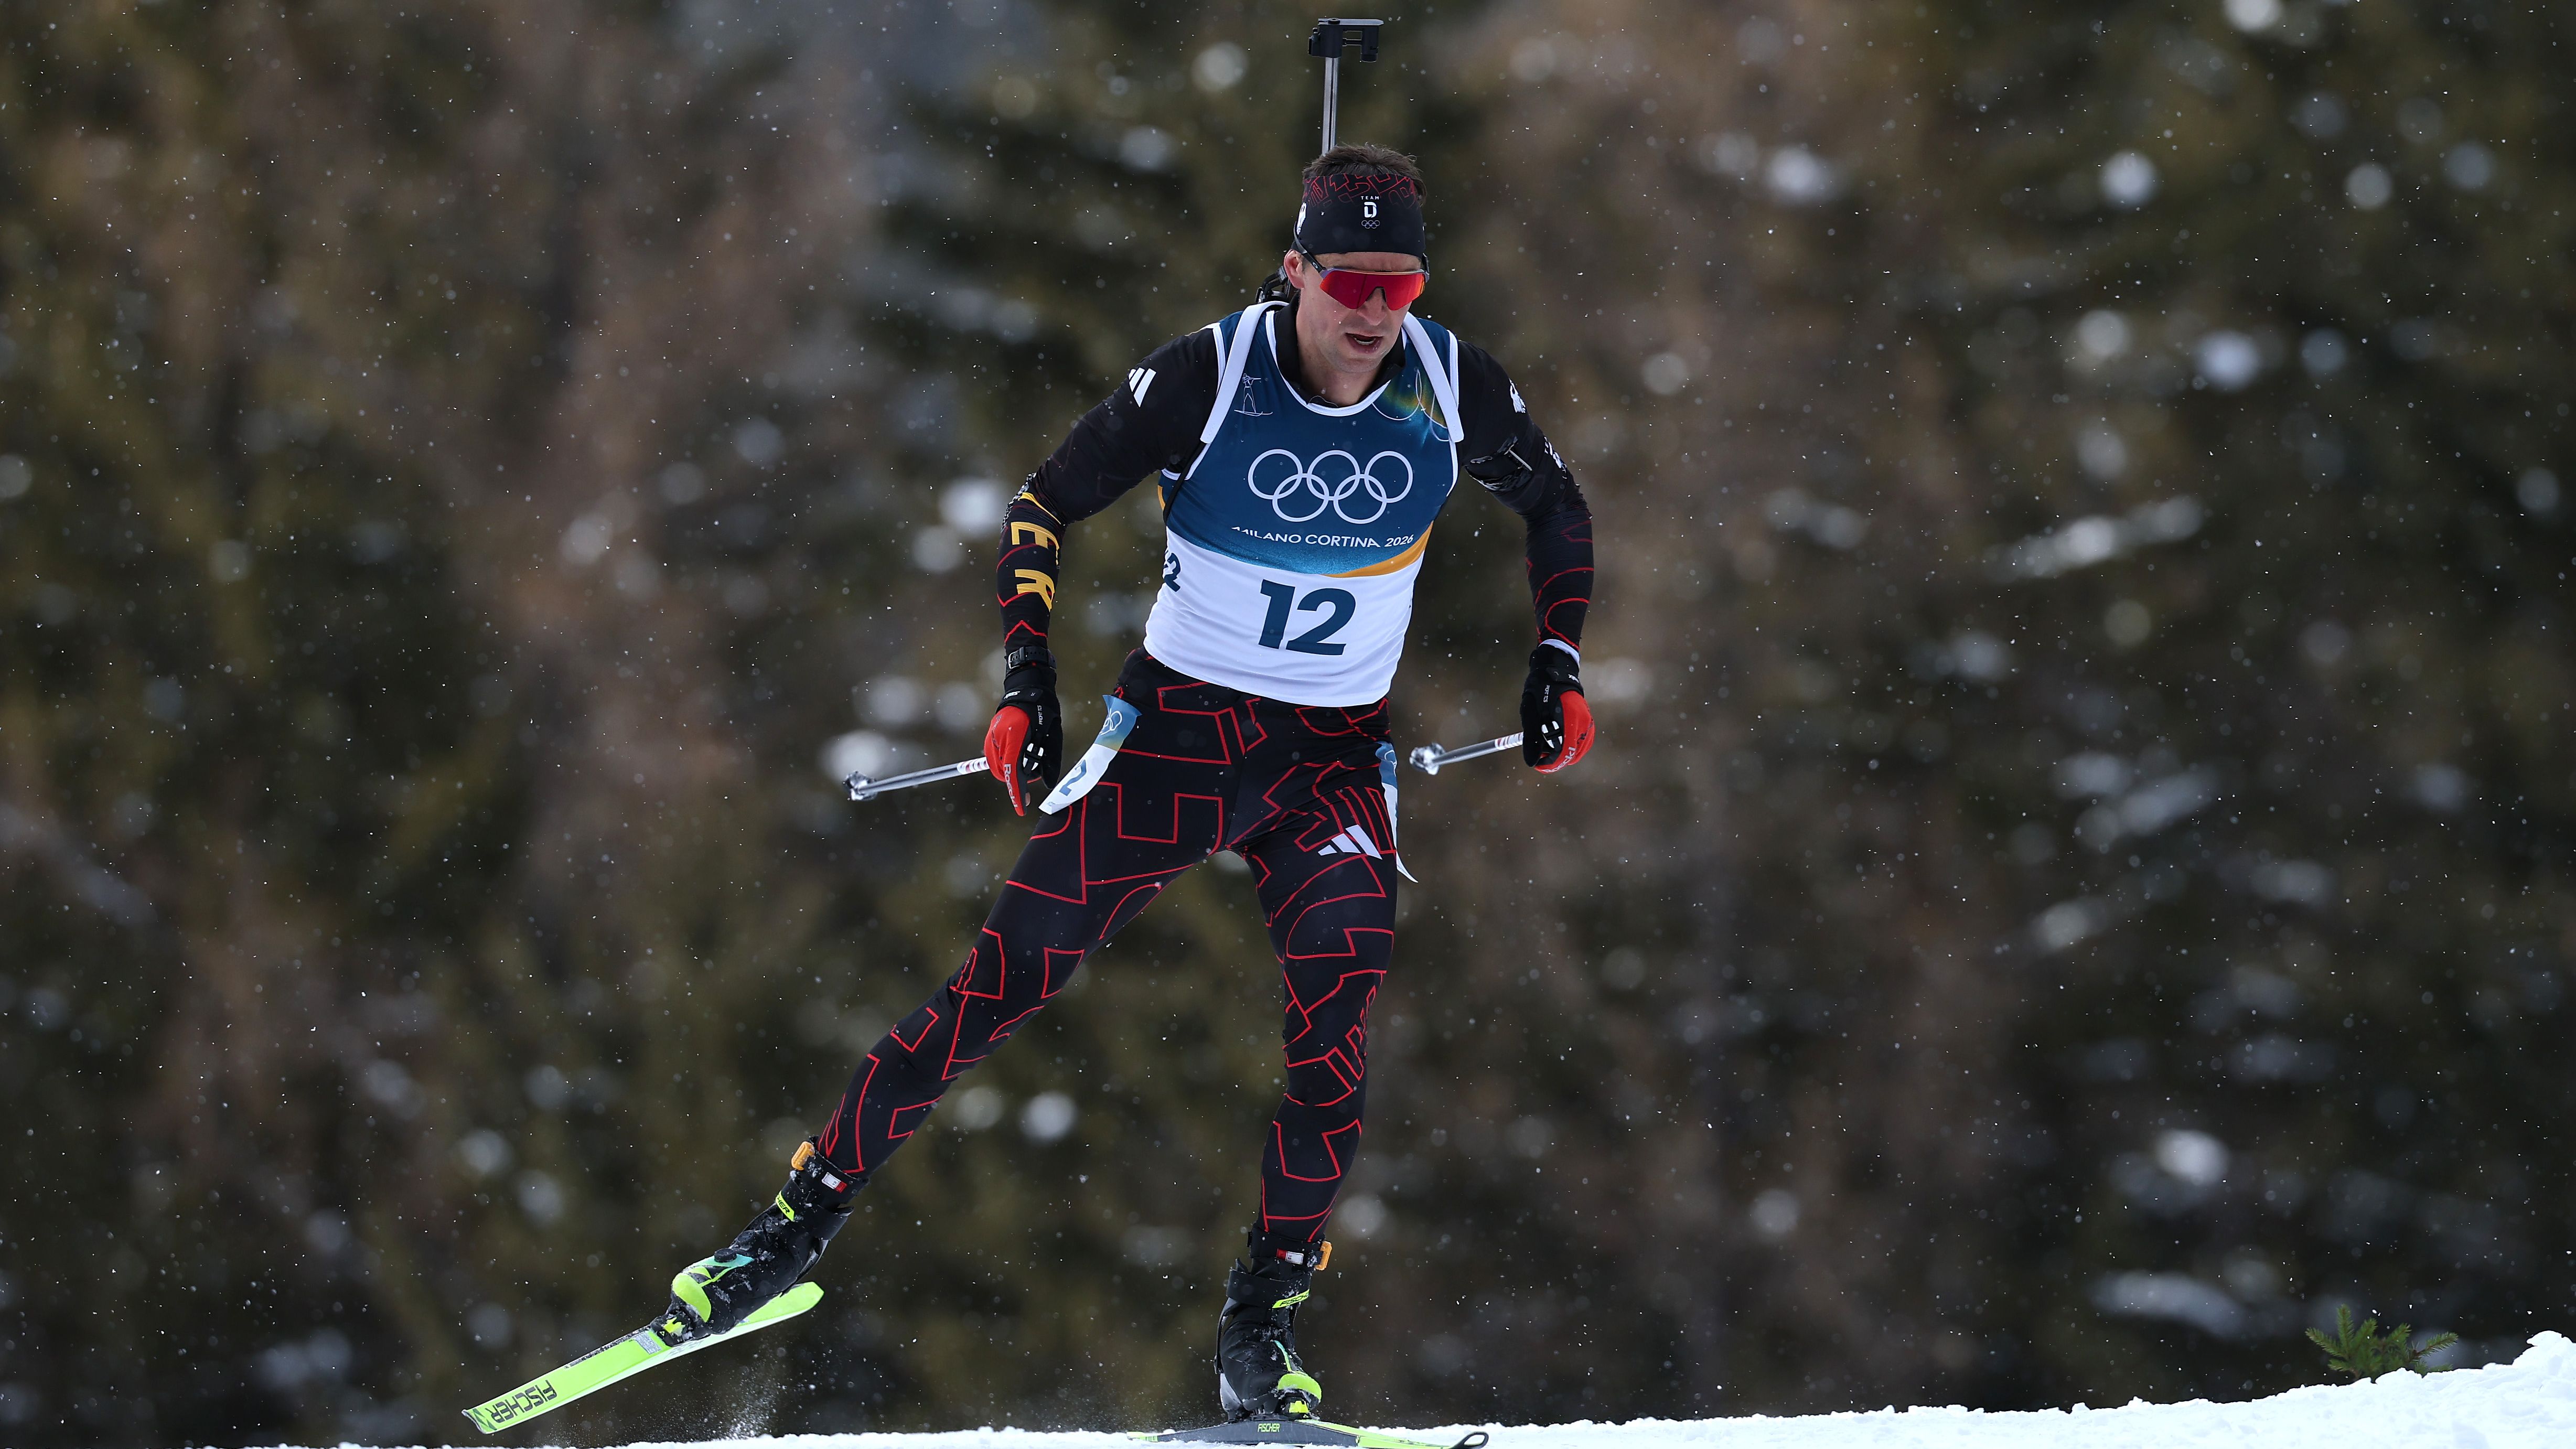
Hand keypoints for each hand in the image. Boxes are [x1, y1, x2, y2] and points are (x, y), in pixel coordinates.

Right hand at [984, 648, 1062, 814]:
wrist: (1027, 689)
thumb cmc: (1044, 709)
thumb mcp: (1052, 734)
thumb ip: (1049, 759)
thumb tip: (1047, 784)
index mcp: (1015, 735)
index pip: (1013, 770)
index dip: (1017, 792)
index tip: (1022, 809)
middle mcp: (998, 737)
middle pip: (1002, 773)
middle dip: (1016, 780)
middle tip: (1035, 773)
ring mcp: (992, 736)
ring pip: (997, 767)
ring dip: (1011, 771)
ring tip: (1030, 759)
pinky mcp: (990, 736)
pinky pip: (995, 758)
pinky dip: (1007, 763)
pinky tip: (1022, 753)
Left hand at [1519, 644, 1593, 772]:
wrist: (1555, 669)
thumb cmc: (1541, 689)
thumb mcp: (1531, 713)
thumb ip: (1532, 738)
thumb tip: (1531, 762)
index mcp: (1570, 720)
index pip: (1564, 753)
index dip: (1550, 764)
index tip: (1537, 765)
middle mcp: (1583, 722)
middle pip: (1573, 755)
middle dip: (1556, 761)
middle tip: (1539, 758)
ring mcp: (1587, 721)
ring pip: (1579, 750)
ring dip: (1564, 754)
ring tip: (1546, 749)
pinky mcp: (1587, 720)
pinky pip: (1582, 741)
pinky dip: (1571, 746)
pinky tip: (1558, 743)